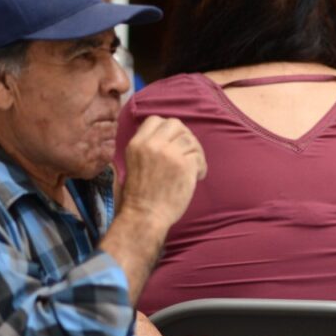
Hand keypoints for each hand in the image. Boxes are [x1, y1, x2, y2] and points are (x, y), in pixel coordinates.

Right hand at [117, 116, 206, 231]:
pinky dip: (201, 165)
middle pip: (175, 124)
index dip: (167, 129)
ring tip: (194, 166)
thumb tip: (168, 135)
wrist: (145, 215)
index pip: (155, 120)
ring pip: (190, 139)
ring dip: (195, 151)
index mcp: (136, 143)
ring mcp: (169, 154)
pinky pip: (199, 156)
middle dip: (184, 136)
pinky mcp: (185, 166)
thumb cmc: (140, 194)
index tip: (172, 142)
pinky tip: (198, 176)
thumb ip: (147, 147)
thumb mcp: (134, 163)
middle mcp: (152, 145)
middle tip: (187, 152)